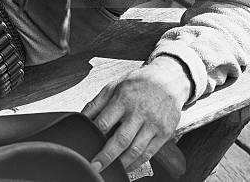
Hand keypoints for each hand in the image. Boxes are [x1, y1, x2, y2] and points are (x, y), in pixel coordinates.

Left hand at [82, 56, 190, 173]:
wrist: (169, 79)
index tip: (86, 147)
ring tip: (110, 170)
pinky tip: (127, 167)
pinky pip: (149, 153)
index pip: (105, 121)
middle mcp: (139, 111)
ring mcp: (153, 123)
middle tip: (95, 167)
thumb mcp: (115, 85)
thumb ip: (97, 102)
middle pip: (121, 139)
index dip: (94, 136)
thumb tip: (80, 117)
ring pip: (135, 150)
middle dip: (106, 156)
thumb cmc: (138, 82)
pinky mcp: (164, 132)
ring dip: (121, 163)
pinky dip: (136, 164)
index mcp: (124, 98)